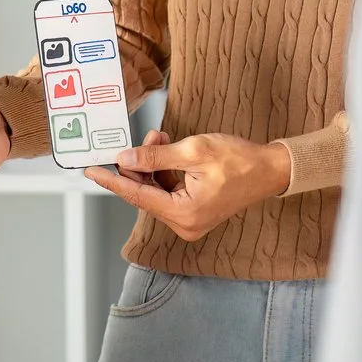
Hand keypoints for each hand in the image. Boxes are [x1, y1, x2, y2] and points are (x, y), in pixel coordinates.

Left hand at [85, 130, 290, 241]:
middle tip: (149, 137)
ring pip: (155, 190)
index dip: (111, 181)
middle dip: (140, 163)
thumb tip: (125, 158)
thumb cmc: (239, 160)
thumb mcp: (194, 151)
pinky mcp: (193, 212)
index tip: (90, 172)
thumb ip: (155, 156)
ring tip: (163, 139)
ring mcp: (189, 220)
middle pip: (144, 193)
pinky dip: (164, 171)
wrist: (270, 170)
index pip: (136, 195)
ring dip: (153, 164)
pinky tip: (169, 151)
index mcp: (183, 213)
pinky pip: (168, 192)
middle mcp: (184, 223)